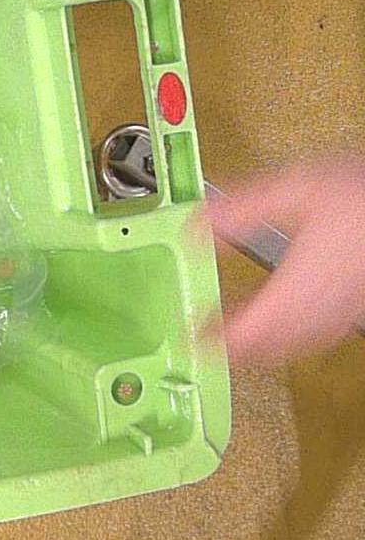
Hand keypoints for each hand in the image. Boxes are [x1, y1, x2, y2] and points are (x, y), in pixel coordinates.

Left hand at [202, 162, 364, 365]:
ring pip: (299, 345)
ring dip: (265, 347)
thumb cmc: (363, 196)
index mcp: (299, 287)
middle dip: (237, 350)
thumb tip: (196, 223)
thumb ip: (241, 209)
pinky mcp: (359, 305)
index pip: (250, 332)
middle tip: (206, 344)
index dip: (217, 342)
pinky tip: (289, 322)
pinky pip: (322, 334)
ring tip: (237, 337)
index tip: (191, 339)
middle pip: (274, 348)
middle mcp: (324, 308)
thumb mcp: (293, 189)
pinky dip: (294, 337)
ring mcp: (346, 311)